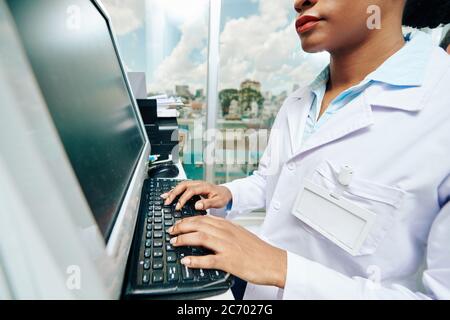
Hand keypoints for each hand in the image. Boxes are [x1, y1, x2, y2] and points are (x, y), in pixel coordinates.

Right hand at [161, 180, 232, 210]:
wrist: (226, 192)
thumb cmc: (222, 197)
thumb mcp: (218, 202)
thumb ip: (208, 203)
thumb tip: (197, 205)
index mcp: (204, 187)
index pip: (190, 190)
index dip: (183, 198)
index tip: (178, 207)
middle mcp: (198, 183)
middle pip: (183, 185)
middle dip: (174, 193)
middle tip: (167, 202)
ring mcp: (195, 184)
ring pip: (181, 185)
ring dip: (172, 191)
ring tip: (164, 198)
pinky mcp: (193, 186)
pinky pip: (182, 187)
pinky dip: (174, 190)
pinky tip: (167, 195)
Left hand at [168, 215, 286, 287]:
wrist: (273, 261)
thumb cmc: (258, 250)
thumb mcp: (240, 234)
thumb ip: (225, 231)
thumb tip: (209, 232)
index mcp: (228, 226)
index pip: (203, 219)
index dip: (187, 221)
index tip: (178, 224)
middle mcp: (226, 233)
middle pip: (198, 225)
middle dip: (181, 227)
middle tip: (171, 231)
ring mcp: (227, 246)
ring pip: (200, 237)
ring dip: (183, 239)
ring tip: (174, 242)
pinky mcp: (229, 261)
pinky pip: (208, 260)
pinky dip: (194, 260)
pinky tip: (186, 261)